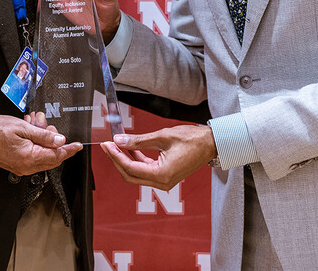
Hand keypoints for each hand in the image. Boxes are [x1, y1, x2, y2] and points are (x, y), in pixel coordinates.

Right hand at [0, 114, 82, 175]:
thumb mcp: (23, 127)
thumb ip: (43, 136)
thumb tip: (60, 141)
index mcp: (30, 157)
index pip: (57, 155)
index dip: (69, 149)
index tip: (78, 145)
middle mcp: (27, 166)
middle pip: (51, 157)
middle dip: (52, 140)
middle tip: (46, 125)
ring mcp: (21, 167)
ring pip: (42, 155)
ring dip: (42, 139)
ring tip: (34, 123)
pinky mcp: (16, 164)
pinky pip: (32, 156)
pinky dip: (34, 143)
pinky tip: (29, 130)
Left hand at [100, 124, 216, 189]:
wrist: (210, 144)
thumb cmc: (192, 139)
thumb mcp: (162, 136)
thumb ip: (138, 141)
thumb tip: (120, 141)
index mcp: (161, 174)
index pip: (130, 168)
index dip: (116, 156)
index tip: (107, 145)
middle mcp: (162, 182)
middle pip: (130, 175)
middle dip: (117, 160)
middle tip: (108, 146)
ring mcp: (164, 181)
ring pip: (137, 174)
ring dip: (125, 160)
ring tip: (116, 145)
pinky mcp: (165, 176)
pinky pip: (145, 171)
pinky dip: (136, 161)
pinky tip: (130, 149)